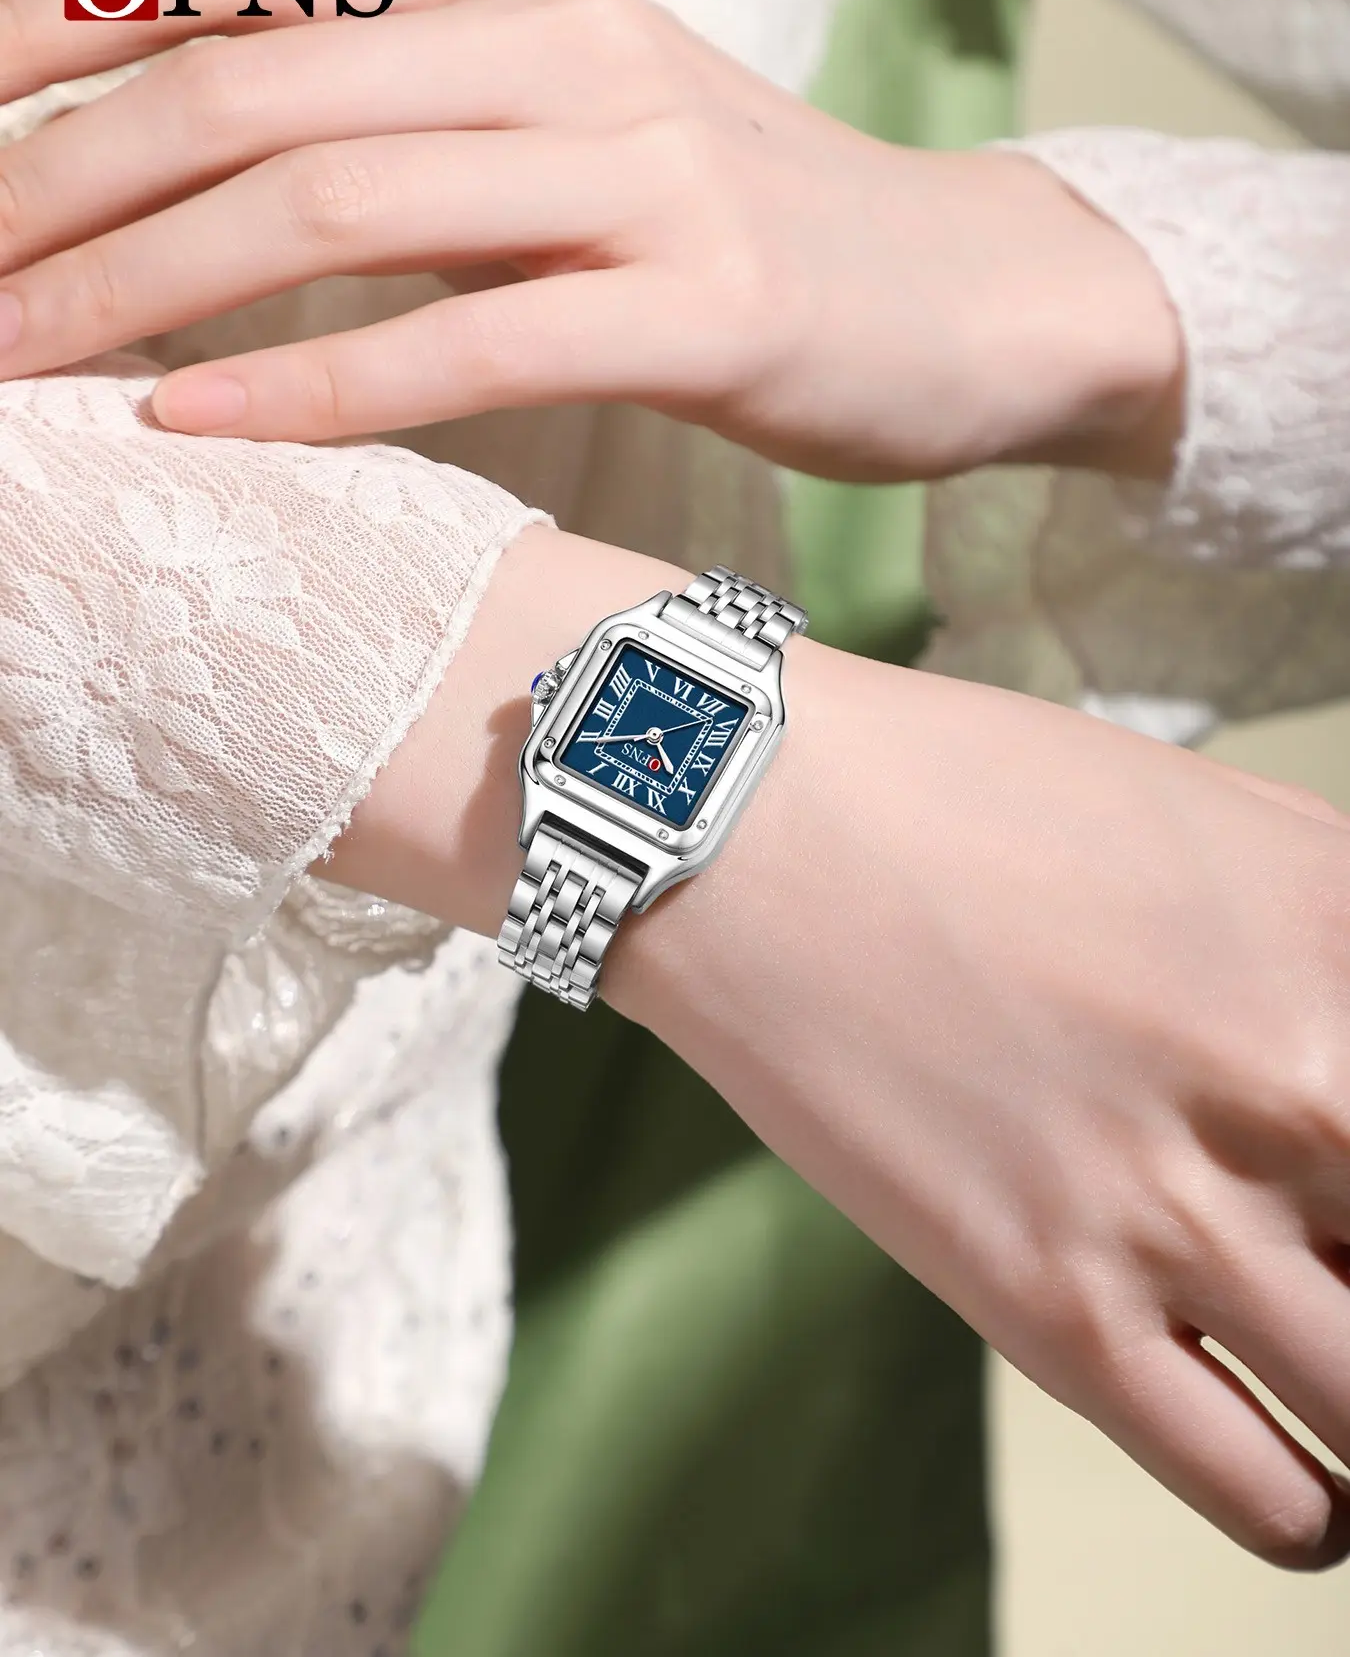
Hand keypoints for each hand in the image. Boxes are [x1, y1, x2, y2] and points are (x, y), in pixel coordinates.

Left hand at [0, 0, 1180, 479]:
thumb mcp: (556, 127)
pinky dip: (316, 384)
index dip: (47, 54)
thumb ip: (397, 115)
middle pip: (248, 88)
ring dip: (141, 287)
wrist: (964, 292)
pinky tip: (191, 426)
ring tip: (7, 367)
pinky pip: (471, 337)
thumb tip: (195, 157)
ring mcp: (640, 164)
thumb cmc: (736, 227)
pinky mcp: (705, 300)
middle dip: (54, 191)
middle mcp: (560, 36)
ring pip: (335, 197)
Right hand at [330, 523, 1349, 1569]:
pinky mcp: (1055, 1313)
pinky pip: (1272, 1498)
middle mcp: (1294, 1083)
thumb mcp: (1223, 827)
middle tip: (1338, 1247)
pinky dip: (1316, 1505)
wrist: (753, 833)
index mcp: (1346, 944)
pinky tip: (1296, 1448)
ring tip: (1339, 1359)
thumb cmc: (972, 800)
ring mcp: (1174, 1213)